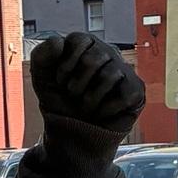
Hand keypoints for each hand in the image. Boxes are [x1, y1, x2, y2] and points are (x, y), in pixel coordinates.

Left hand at [29, 32, 145, 136]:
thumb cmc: (60, 105)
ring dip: (90, 100)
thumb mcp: (42, 77)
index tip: (61, 82)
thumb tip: (60, 43)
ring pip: (109, 76)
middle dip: (76, 85)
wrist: (71, 137)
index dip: (65, 66)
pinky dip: (107, 110)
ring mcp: (123, 71)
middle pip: (92, 59)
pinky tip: (102, 114)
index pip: (78, 40)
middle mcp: (107, 53)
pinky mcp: (135, 90)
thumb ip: (42, 54)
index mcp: (86, 46)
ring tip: (87, 107)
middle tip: (74, 97)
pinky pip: (124, 94)